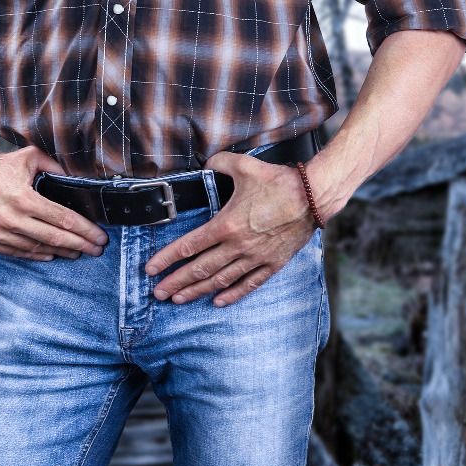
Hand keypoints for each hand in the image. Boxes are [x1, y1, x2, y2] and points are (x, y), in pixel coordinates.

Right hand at [0, 145, 108, 260]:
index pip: (62, 219)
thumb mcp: (28, 157)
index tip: (100, 237)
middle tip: (96, 249)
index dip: (85, 231)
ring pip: (38, 248)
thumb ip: (54, 166)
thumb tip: (77, 178)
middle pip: (55, 238)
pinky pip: (19, 252)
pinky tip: (52, 254)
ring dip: (62, 252)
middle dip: (80, 245)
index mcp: (23, 198)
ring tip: (78, 252)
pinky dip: (38, 254)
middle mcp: (11, 218)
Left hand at [144, 152, 314, 305]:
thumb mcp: (244, 166)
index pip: (189, 246)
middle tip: (158, 293)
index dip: (167, 259)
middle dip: (176, 282)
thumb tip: (206, 163)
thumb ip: (219, 164)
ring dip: (197, 291)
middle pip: (200, 269)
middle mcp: (238, 246)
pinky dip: (232, 294)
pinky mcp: (272, 263)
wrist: (314, 196)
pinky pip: (249, 284)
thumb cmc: (279, 181)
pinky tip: (218, 301)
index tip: (151, 269)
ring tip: (179, 299)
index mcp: (226, 224)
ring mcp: (256, 258)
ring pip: (221, 280)